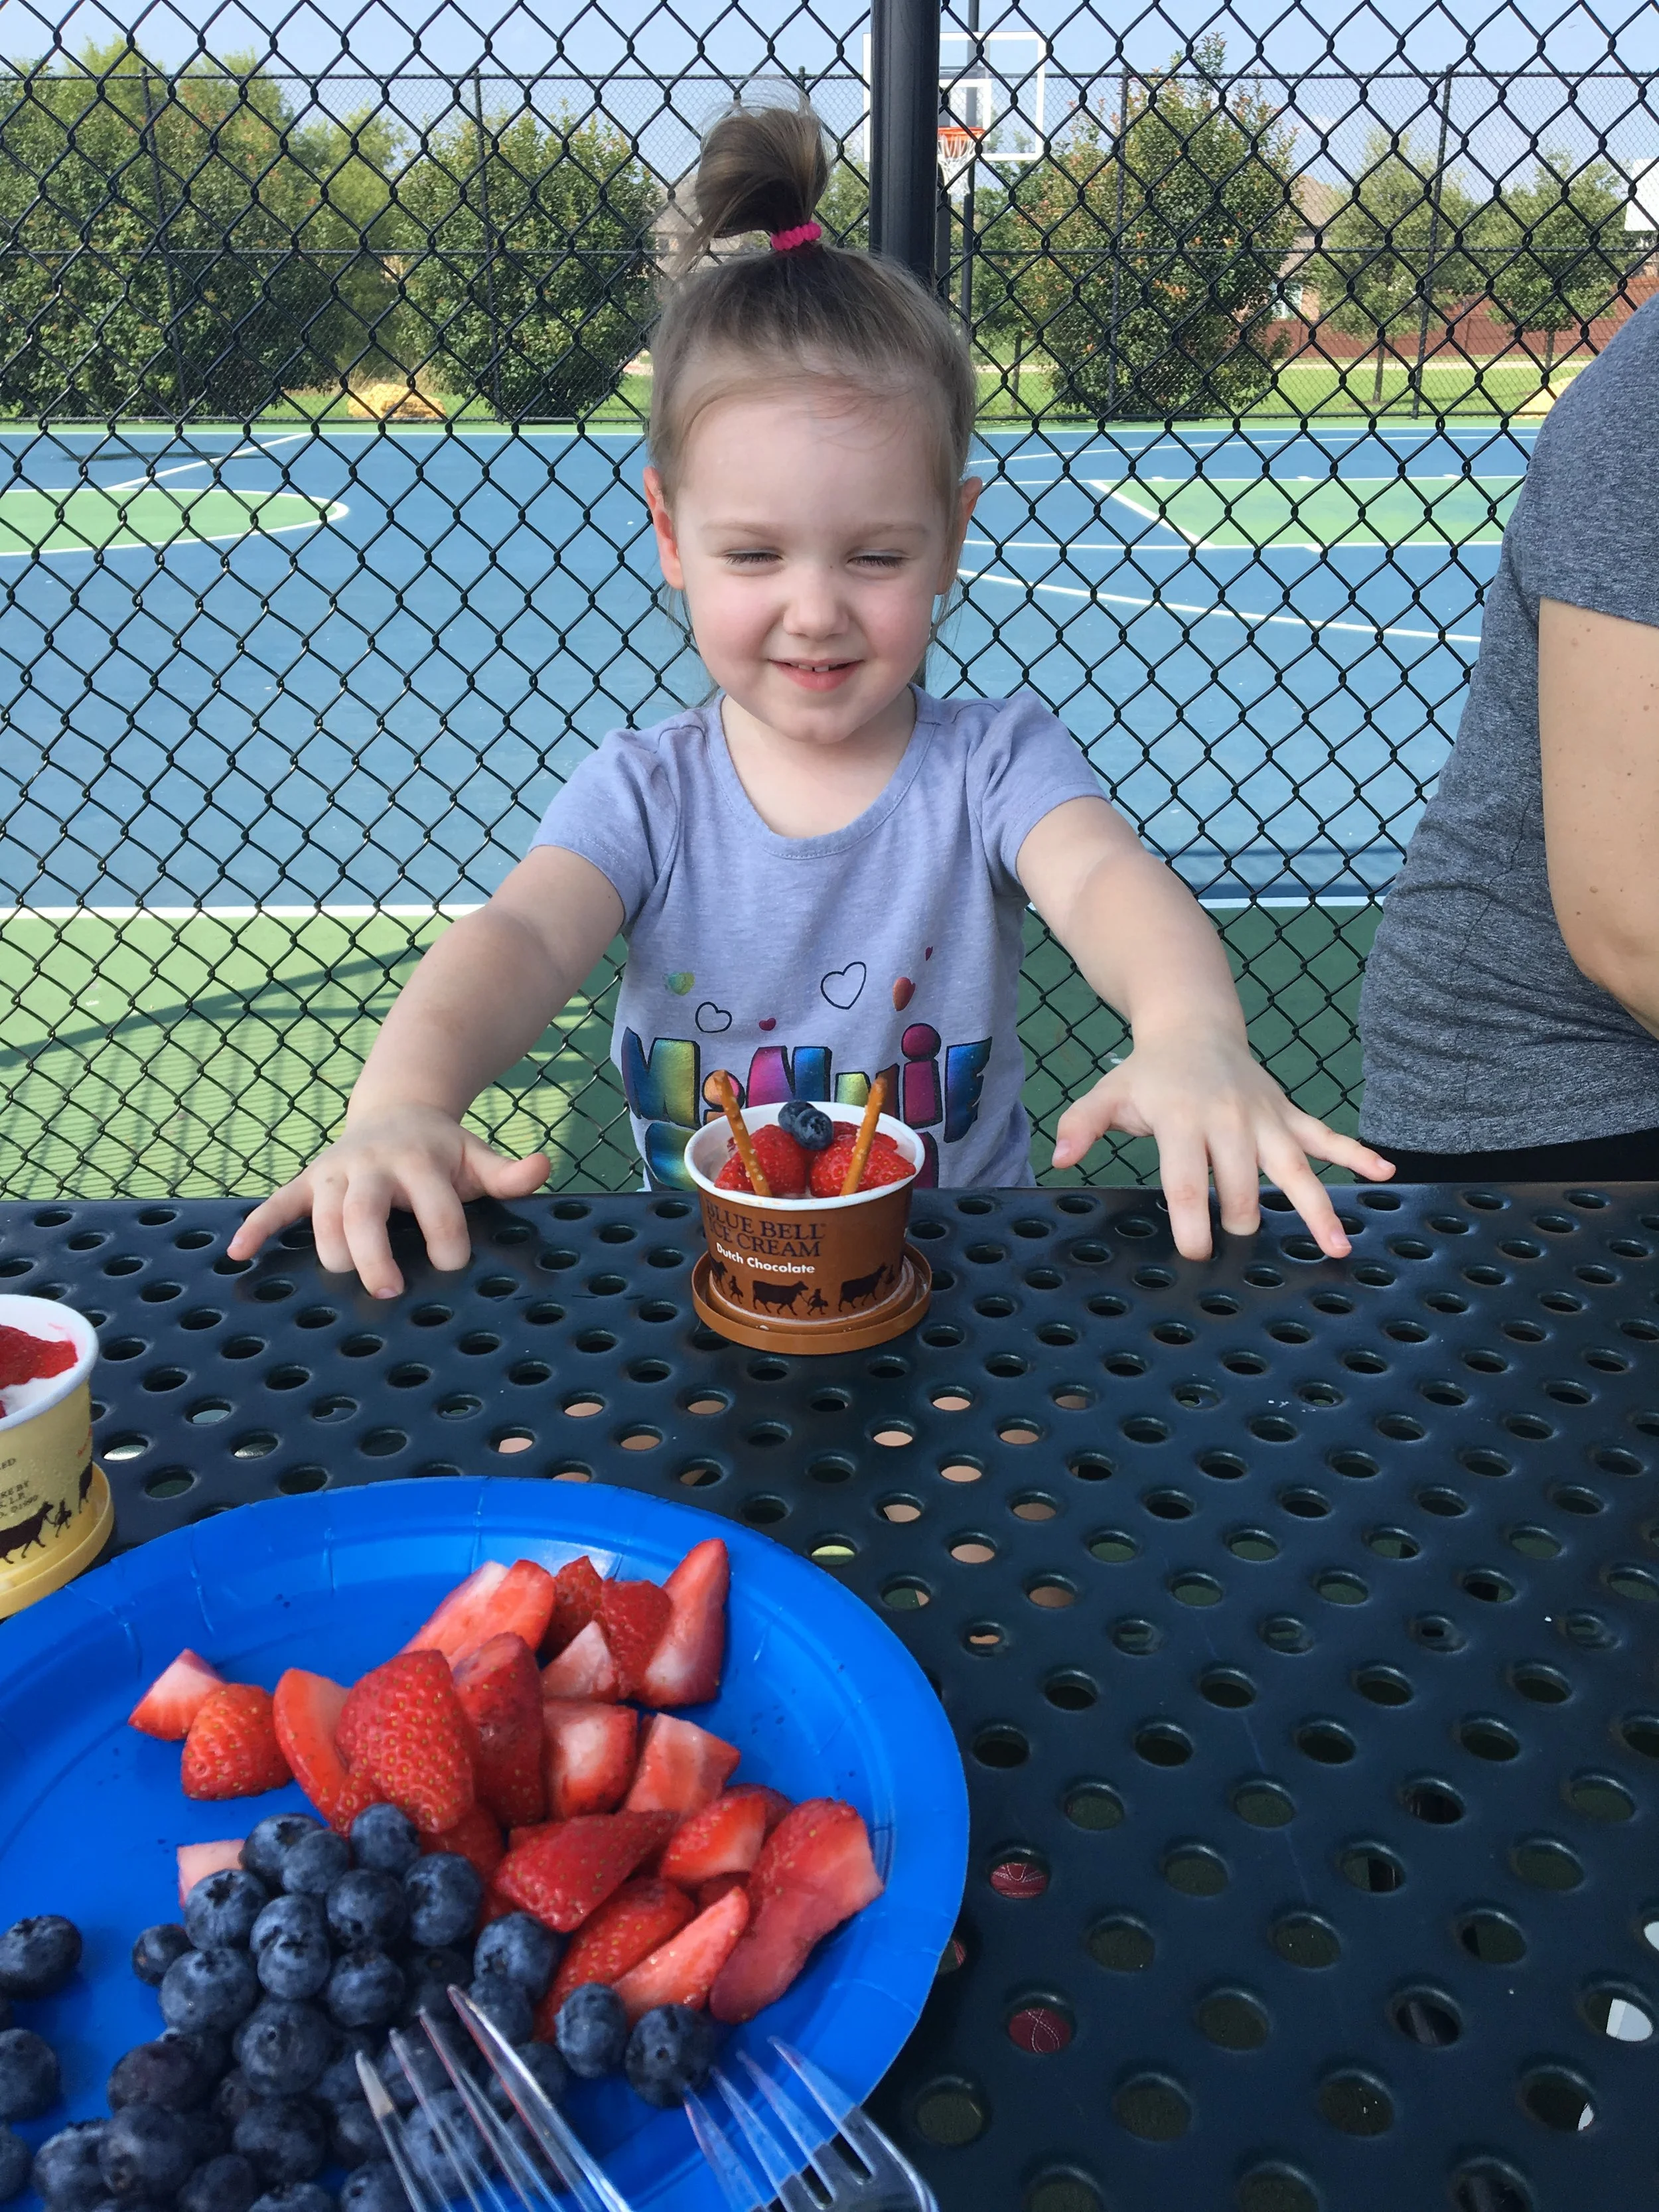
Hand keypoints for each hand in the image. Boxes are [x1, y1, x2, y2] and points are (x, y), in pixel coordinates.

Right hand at [226, 1106, 550, 1297]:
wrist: (401, 1108)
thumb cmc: (444, 1151)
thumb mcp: (478, 1157)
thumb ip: (509, 1174)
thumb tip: (542, 1167)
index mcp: (420, 1161)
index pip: (434, 1202)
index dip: (446, 1234)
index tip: (454, 1263)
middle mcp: (374, 1164)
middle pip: (365, 1209)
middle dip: (373, 1250)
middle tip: (387, 1289)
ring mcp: (337, 1172)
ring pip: (321, 1212)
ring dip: (327, 1246)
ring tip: (342, 1277)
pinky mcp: (310, 1180)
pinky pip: (278, 1203)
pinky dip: (258, 1226)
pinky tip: (238, 1255)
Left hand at [1052, 1028, 1393, 1260]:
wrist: (1194, 1026)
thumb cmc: (1148, 1074)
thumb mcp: (1108, 1094)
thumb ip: (1082, 1125)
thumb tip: (1059, 1159)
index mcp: (1183, 1119)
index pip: (1186, 1178)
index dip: (1191, 1219)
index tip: (1196, 1253)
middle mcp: (1230, 1119)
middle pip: (1243, 1184)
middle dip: (1242, 1220)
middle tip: (1242, 1251)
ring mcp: (1265, 1118)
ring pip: (1296, 1167)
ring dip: (1319, 1208)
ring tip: (1337, 1248)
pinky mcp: (1289, 1114)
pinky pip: (1327, 1135)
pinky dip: (1357, 1153)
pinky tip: (1384, 1173)